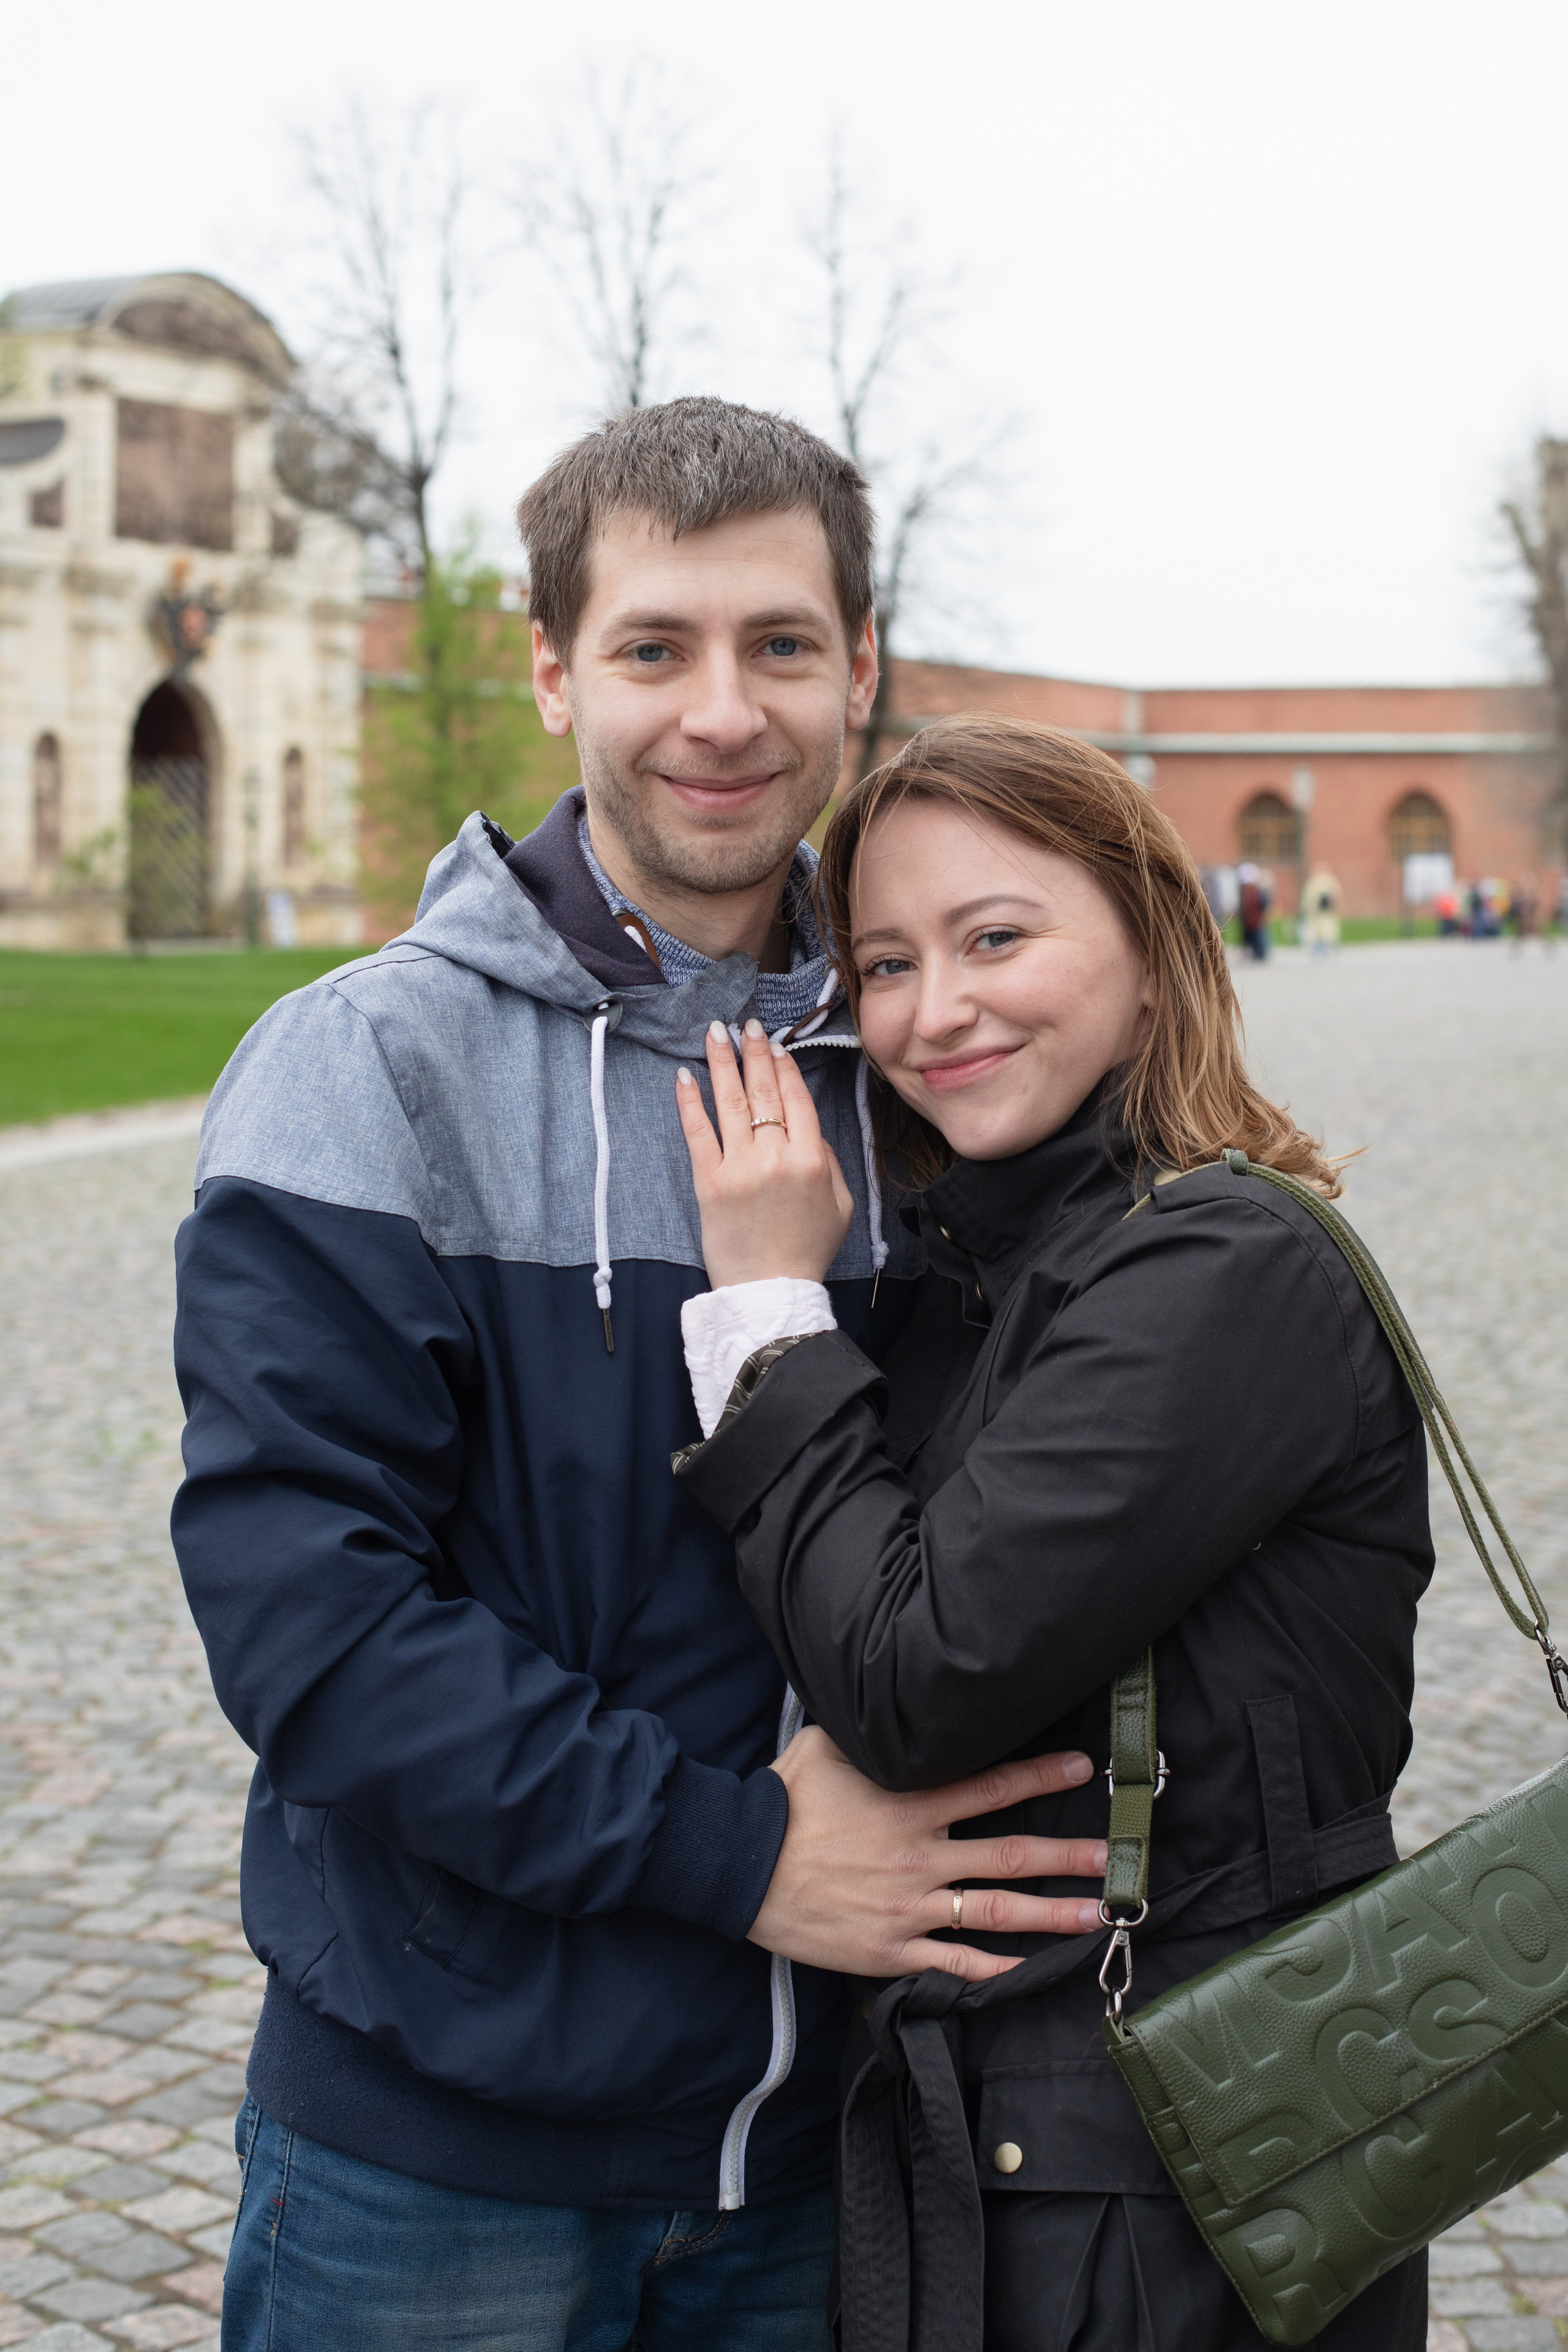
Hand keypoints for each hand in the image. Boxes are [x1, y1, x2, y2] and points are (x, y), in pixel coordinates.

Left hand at [676, 1020, 853, 1287]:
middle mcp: (776, 1157)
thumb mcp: (840, 1204)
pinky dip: (689, 1103)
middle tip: (746, 1025)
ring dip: (722, 1063)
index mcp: (811, 1160)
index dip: (785, 1068)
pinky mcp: (709, 1183)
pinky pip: (697, 1134)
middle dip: (754, 1053)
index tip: (775, 1045)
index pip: (797, 1100)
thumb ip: (827, 1159)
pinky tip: (684, 1076)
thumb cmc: (807, 1250)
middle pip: (764, 1092)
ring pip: (730, 1103)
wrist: (771, 1292)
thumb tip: (806, 1127)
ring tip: (715, 1033)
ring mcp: (740, 1168)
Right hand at [749, 1726, 1106, 1981]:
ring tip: (1098, 1915)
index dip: (1039, 1776)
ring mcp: (907, 1908)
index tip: (1081, 1770)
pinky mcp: (890, 1949)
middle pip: (1009, 1854)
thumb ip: (871, 1732)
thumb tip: (897, 1703)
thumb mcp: (826, 1748)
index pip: (989, 1786)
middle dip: (1068, 1856)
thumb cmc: (784, 1802)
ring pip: (994, 1912)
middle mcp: (918, 1855)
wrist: (740, 1866)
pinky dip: (993, 1970)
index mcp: (908, 1804)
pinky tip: (1029, 1972)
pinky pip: (952, 1964)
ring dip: (1052, 1915)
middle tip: (1116, 1857)